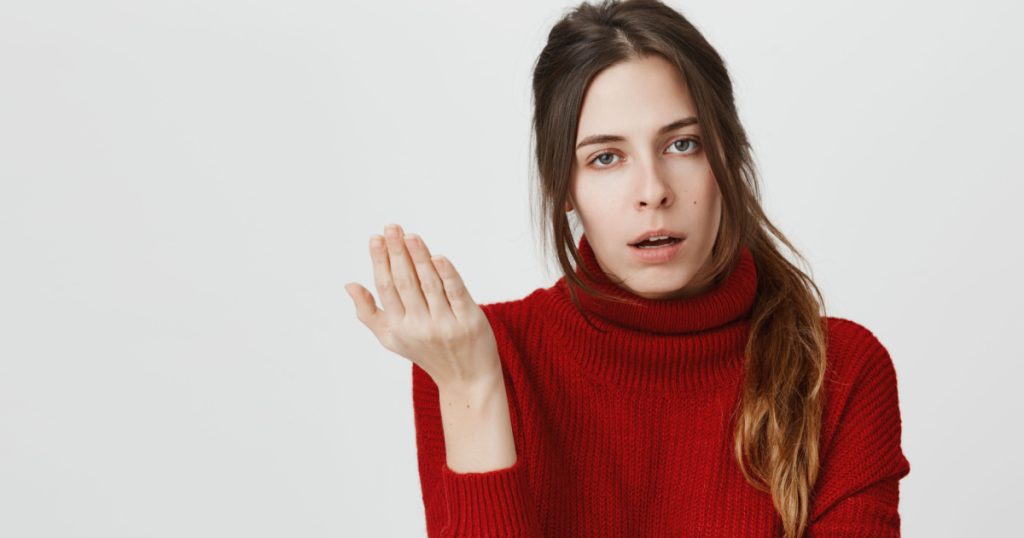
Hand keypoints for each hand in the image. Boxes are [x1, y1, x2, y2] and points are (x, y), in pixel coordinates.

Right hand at [345, 223, 501, 389]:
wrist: (466, 378)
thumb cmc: (426, 352)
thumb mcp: (392, 338)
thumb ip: (369, 312)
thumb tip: (349, 284)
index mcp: (399, 327)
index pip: (387, 288)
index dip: (380, 261)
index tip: (375, 237)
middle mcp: (420, 326)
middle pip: (405, 283)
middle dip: (397, 252)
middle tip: (391, 227)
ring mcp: (445, 324)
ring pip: (429, 284)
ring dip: (419, 257)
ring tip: (411, 235)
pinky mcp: (469, 321)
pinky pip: (456, 293)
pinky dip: (447, 275)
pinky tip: (438, 257)